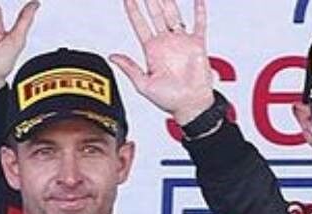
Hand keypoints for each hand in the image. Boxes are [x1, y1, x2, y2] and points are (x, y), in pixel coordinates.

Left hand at [109, 0, 214, 124]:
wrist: (191, 106)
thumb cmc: (169, 100)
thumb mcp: (143, 85)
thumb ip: (129, 68)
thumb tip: (112, 56)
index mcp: (152, 50)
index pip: (140, 24)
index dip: (133, 9)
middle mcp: (166, 43)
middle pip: (155, 14)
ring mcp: (181, 42)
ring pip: (173, 14)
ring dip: (168, 0)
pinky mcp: (197, 45)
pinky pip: (199, 23)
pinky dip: (199, 10)